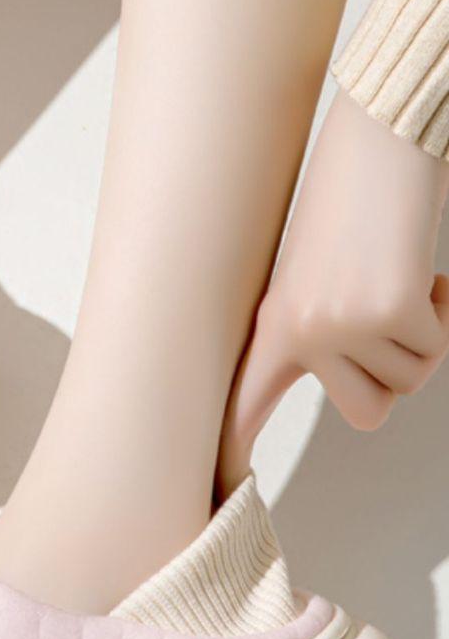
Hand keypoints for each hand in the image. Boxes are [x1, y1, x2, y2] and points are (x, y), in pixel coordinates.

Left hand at [219, 89, 448, 489]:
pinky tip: (417, 268)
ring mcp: (341, 324)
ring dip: (417, 334)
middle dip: (391, 368)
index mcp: (271, 325)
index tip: (212, 498)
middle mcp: (298, 333)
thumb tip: (332, 368)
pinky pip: (434, 346)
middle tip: (382, 309)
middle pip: (366, 410)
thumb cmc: (347, 204)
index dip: (227, 458)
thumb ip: (311, 330)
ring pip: (408, 380)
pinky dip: (440, 312)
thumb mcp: (308, 274)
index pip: (238, 407)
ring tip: (393, 277)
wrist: (376, 141)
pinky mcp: (387, 310)